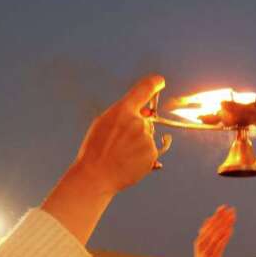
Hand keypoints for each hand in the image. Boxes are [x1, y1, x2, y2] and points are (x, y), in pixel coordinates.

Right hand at [69, 75, 166, 195]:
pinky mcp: (152, 153)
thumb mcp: (103, 123)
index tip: (160, 81)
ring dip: (139, 143)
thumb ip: (123, 114)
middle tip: (119, 142)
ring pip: (147, 136)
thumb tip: (143, 114)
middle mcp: (138, 122)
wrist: (96, 175)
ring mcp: (146, 138)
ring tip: (121, 154)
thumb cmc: (96, 149)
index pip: (144, 89)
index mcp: (123, 110)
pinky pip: (150, 150)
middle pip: (145, 120)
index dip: (154, 83)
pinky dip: (142, 156)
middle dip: (136, 128)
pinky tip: (128, 161)